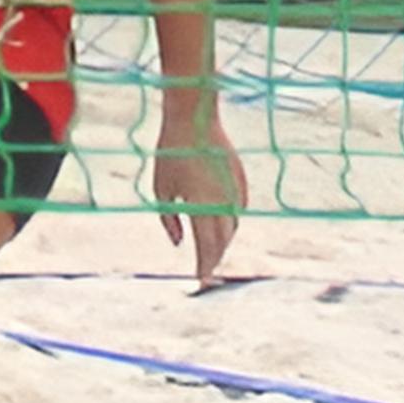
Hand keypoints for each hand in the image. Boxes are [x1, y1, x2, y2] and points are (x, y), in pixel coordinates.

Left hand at [151, 98, 243, 286]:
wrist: (194, 121)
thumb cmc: (171, 155)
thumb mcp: (161, 190)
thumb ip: (170, 220)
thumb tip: (179, 243)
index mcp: (202, 206)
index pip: (207, 245)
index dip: (204, 265)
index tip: (201, 281)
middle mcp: (223, 202)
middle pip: (223, 240)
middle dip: (214, 257)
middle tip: (205, 272)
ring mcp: (236, 191)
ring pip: (233, 226)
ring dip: (223, 241)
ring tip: (210, 253)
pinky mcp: (242, 180)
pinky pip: (237, 209)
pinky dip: (229, 222)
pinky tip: (221, 228)